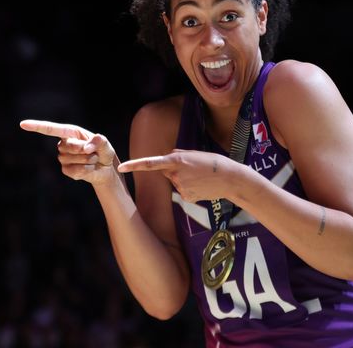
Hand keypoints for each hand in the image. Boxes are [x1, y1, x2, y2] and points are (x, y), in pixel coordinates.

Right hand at [20, 119, 117, 184]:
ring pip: (72, 160)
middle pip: (69, 146)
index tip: (22, 124)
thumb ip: (100, 141)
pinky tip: (89, 168)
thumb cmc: (103, 151)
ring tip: (93, 160)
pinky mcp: (66, 170)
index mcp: (70, 132)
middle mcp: (63, 144)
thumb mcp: (105, 144)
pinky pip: (74, 171)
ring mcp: (63, 158)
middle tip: (95, 152)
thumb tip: (87, 147)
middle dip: (85, 150)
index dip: (37, 126)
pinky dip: (86, 170)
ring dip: (88, 161)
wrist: (104, 169)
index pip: (51, 129)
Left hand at [118, 150, 238, 202]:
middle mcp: (176, 175)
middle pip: (167, 172)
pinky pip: (183, 191)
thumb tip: (165, 160)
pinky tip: (202, 186)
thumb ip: (176, 156)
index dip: (134, 165)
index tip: (121, 167)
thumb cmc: (213, 162)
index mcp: (176, 160)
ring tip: (200, 176)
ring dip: (185, 179)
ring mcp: (181, 188)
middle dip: (175, 170)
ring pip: (176, 182)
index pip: (150, 163)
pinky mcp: (186, 198)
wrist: (231, 179)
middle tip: (194, 168)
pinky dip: (191, 189)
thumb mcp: (193, 153)